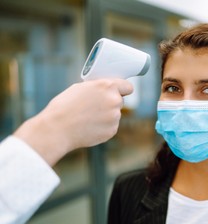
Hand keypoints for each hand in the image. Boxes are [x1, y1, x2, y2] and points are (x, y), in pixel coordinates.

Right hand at [14, 79, 132, 165]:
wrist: (57, 129)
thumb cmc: (64, 106)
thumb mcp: (80, 88)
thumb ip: (97, 88)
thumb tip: (105, 90)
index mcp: (107, 86)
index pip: (128, 87)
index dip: (123, 89)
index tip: (120, 92)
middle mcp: (114, 101)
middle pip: (119, 101)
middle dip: (110, 103)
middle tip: (95, 106)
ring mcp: (115, 117)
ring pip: (114, 114)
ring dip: (105, 115)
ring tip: (87, 118)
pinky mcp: (112, 130)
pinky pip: (110, 126)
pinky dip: (103, 127)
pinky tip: (89, 126)